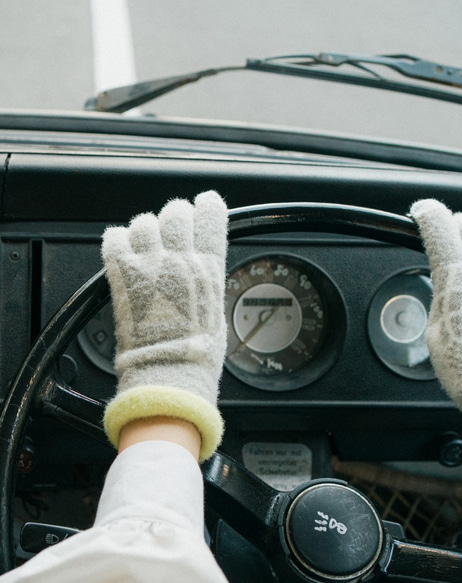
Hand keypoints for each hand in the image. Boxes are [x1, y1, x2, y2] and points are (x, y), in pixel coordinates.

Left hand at [101, 191, 227, 459]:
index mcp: (208, 268)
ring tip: (146, 244)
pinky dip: (118, 241)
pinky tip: (123, 250)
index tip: (206, 202)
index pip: (211, 220)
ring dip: (145, 230)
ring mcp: (149, 265)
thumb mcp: (216, 311)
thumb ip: (206, 283)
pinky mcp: (123, 276)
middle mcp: (179, 260)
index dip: (209, 207)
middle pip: (175, 214)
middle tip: (172, 226)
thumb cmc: (197, 352)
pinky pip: (114, 239)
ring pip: (143, 223)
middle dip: (175, 216)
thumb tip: (199, 269)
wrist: (169, 371)